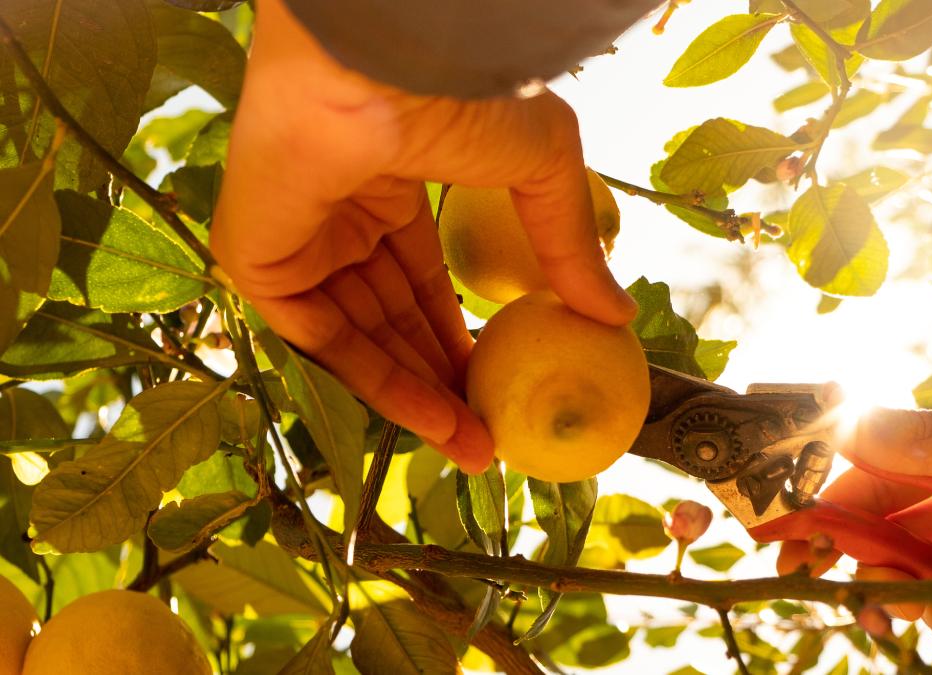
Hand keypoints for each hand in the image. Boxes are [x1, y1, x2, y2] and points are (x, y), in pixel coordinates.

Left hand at [211, 0, 635, 471]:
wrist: (384, 63)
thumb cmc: (459, 91)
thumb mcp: (540, 172)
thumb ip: (567, 248)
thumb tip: (617, 315)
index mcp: (389, 177)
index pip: (417, 275)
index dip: (457, 332)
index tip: (498, 381)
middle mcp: (337, 210)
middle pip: (388, 314)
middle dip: (440, 376)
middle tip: (489, 430)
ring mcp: (295, 234)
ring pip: (357, 335)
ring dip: (417, 395)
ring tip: (474, 444)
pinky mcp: (256, 258)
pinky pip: (320, 340)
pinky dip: (379, 386)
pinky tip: (438, 422)